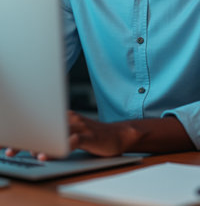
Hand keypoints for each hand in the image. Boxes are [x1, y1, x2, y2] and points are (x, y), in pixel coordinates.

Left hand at [1, 111, 138, 159]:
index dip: (23, 131)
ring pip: (56, 133)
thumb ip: (56, 137)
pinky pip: (72, 141)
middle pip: (44, 125)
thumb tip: (33, 147)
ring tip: (26, 152)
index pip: (41, 121)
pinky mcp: (88, 136)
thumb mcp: (72, 135)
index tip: (7, 141)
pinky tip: (49, 155)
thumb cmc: (93, 137)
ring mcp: (79, 126)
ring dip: (40, 143)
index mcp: (63, 117)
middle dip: (25, 137)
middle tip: (10, 149)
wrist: (118, 135)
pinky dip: (60, 148)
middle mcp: (69, 119)